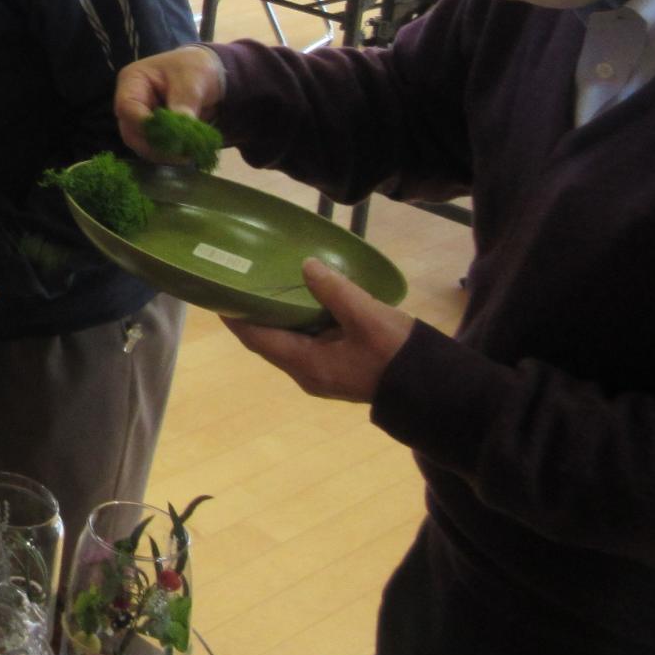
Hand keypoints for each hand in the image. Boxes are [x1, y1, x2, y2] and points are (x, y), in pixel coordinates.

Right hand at [115, 45, 227, 158]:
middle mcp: (131, 103)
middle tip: (181, 153)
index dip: (144, 124)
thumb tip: (180, 132)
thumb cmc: (195, 68)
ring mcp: (140, 120)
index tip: (170, 135)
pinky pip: (155, 149)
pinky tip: (188, 154)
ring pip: (141, 145)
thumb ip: (184, 102)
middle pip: (130, 131)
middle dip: (155, 145)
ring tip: (189, 154)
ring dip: (163, 153)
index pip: (127, 106)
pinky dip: (170, 154)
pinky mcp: (152, 133)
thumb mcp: (192, 79)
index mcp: (133, 81)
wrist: (208, 75)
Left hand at [224, 258, 416, 402]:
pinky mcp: (338, 369)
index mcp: (306, 364)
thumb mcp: (367, 316)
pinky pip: (305, 344)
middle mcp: (307, 373)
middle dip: (251, 315)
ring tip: (263, 287)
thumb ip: (335, 291)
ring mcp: (323, 373)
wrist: (437, 389)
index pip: (256, 339)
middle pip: (267, 341)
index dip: (235, 317)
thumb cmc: (399, 354)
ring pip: (286, 342)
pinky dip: (296, 323)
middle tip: (239, 283)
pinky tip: (301, 301)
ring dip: (274, 318)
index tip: (217, 293)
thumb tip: (307, 265)